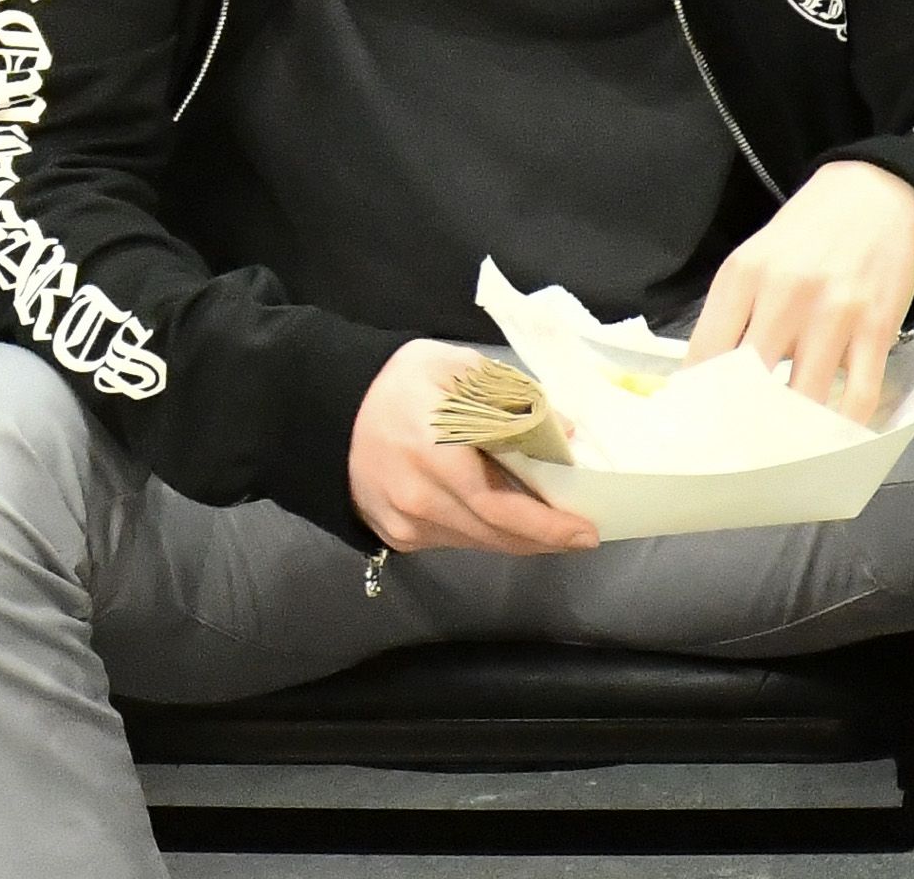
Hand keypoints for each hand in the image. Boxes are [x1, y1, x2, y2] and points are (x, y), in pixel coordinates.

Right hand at [349, 340, 599, 555]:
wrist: (326, 402)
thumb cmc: (396, 381)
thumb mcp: (457, 369)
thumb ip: (513, 397)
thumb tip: (565, 435)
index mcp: (433, 455)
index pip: (501, 508)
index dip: (548, 527)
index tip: (587, 531)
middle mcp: (416, 500)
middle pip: (495, 536)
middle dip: (544, 539)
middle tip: (579, 534)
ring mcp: (401, 523)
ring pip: (475, 544)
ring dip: (515, 539)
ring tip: (545, 524)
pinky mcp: (392, 534)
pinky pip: (451, 541)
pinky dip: (481, 533)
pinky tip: (496, 517)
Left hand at [687, 160, 913, 423]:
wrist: (869, 198)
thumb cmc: (801, 236)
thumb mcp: (751, 261)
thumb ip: (731, 312)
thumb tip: (705, 373)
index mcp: (741, 277)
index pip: (705, 351)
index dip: (697, 395)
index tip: (692, 422)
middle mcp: (783, 296)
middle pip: (750, 377)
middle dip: (738, 418)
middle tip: (732, 449)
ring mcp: (833, 314)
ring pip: (805, 394)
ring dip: (791, 429)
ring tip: (779, 452)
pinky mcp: (875, 329)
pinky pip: (858, 392)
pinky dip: (844, 424)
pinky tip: (832, 438)